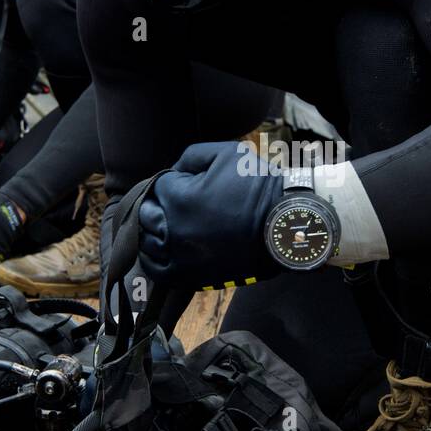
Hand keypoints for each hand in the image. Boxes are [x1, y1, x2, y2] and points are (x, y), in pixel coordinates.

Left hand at [138, 141, 284, 289]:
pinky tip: (161, 249)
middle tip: (181, 204)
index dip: (173, 182)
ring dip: (153, 231)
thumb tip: (174, 170)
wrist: (284, 226)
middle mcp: (173, 229)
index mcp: (178, 198)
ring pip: (146, 242)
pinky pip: (156, 269)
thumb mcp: (228, 153)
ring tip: (171, 225)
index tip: (190, 184)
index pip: (157, 186)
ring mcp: (179, 256)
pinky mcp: (188, 276)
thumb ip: (192, 155)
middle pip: (146, 215)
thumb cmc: (259, 187)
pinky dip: (153, 258)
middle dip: (160, 205)